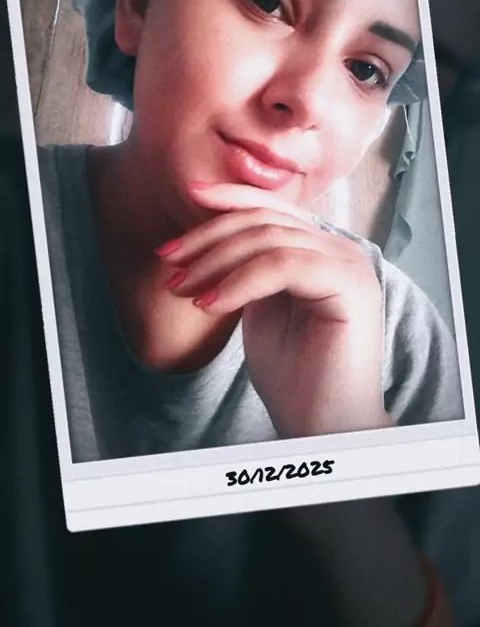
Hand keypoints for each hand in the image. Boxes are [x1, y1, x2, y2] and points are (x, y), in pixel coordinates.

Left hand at [157, 183, 390, 437]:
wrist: (322, 430)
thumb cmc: (293, 377)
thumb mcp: (261, 308)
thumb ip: (249, 270)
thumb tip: (211, 241)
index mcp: (322, 252)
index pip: (274, 209)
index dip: (231, 198)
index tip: (189, 196)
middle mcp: (342, 251)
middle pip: (266, 220)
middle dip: (209, 237)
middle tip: (167, 262)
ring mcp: (349, 266)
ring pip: (270, 240)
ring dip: (215, 262)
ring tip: (181, 289)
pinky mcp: (349, 287)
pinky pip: (284, 266)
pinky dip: (239, 282)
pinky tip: (209, 305)